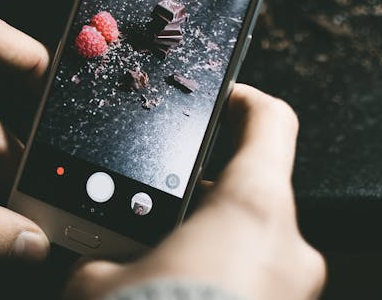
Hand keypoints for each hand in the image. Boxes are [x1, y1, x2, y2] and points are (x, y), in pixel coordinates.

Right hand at [65, 84, 325, 299]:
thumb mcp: (100, 281)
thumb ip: (101, 251)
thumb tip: (90, 251)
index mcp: (251, 210)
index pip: (272, 122)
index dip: (245, 100)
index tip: (220, 101)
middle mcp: (287, 246)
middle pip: (253, 187)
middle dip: (203, 193)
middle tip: (158, 203)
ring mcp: (292, 290)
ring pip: (251, 239)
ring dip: (208, 238)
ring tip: (158, 255)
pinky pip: (254, 278)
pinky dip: (219, 273)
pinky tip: (175, 289)